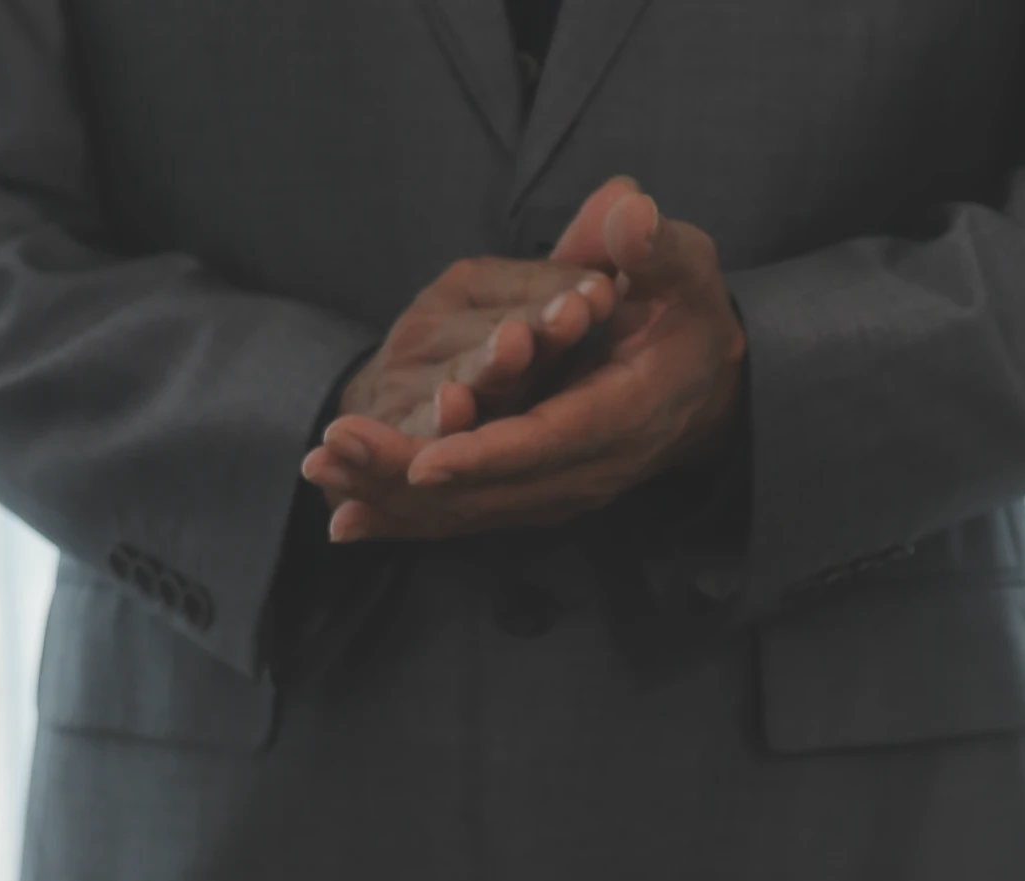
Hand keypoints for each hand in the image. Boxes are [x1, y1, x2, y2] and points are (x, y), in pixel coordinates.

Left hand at [307, 179, 743, 542]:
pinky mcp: (530, 498)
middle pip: (487, 490)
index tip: (423, 460)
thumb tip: (625, 215)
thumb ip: (656, 248)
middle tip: (332, 450)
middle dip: (405, 476)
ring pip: (465, 512)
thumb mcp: (686, 271)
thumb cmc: (686, 316)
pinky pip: (462, 517)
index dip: (484, 455)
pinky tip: (343, 519)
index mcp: (621, 418)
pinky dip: (403, 520)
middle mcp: (584, 472)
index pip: (545, 444)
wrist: (704, 389)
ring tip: (320, 477)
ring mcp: (554, 493)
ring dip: (389, 500)